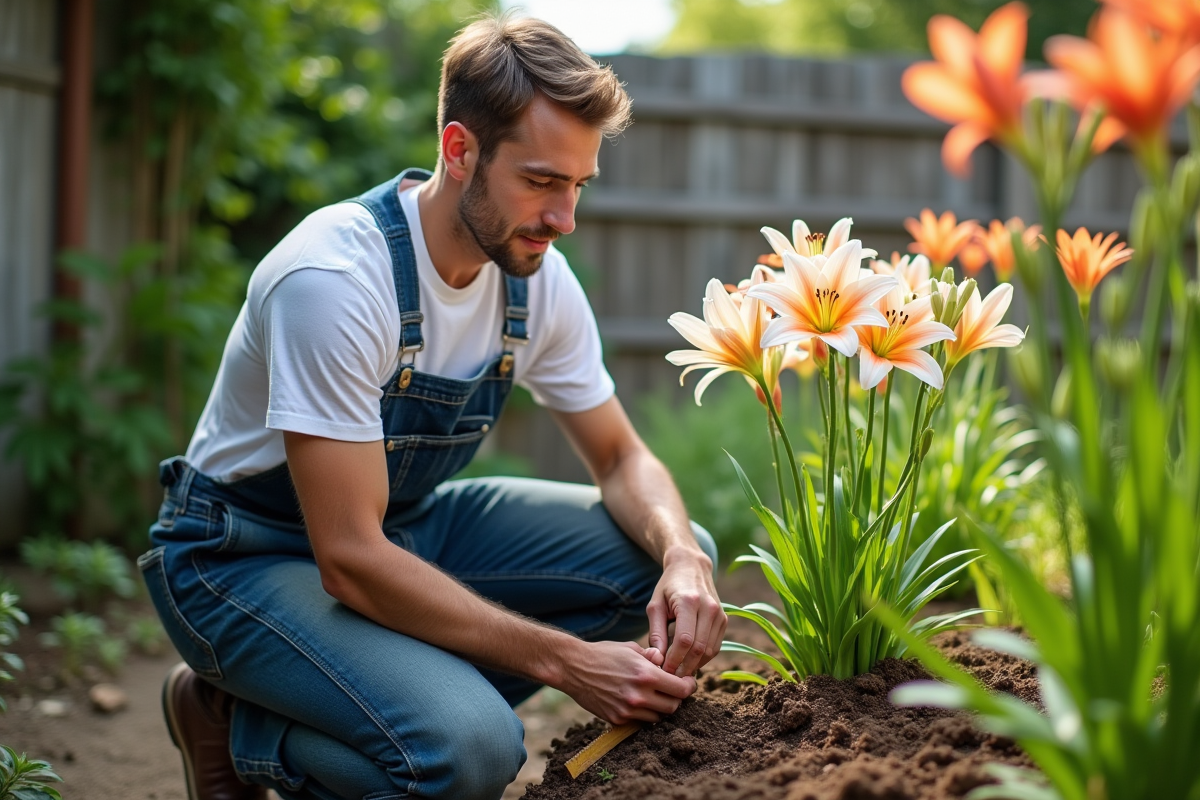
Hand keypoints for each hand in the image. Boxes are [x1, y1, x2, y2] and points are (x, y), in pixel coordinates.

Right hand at [557, 640, 695, 724]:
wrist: (573, 667)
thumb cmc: (604, 653)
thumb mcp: (631, 648)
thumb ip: (652, 657)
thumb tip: (666, 661)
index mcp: (646, 675)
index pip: (681, 689)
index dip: (688, 686)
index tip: (687, 682)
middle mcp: (639, 696)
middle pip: (673, 707)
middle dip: (676, 698)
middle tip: (672, 690)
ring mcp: (627, 710)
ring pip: (657, 717)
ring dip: (659, 708)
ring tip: (652, 695)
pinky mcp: (617, 719)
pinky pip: (639, 722)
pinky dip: (642, 714)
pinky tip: (636, 701)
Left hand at [647, 547, 726, 676]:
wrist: (691, 567)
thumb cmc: (668, 587)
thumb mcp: (655, 606)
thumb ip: (656, 633)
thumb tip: (657, 659)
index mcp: (688, 601)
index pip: (684, 640)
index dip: (674, 660)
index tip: (662, 670)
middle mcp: (709, 607)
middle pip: (699, 648)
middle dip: (684, 667)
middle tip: (670, 677)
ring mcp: (720, 613)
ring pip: (710, 650)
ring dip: (694, 666)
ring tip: (678, 672)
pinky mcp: (724, 619)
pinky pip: (716, 647)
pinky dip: (703, 658)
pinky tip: (690, 662)